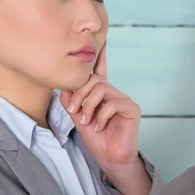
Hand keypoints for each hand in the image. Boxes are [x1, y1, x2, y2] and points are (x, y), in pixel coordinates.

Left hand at [60, 40, 141, 169]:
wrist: (110, 158)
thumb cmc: (96, 138)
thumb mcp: (77, 117)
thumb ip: (70, 101)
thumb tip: (64, 86)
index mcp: (101, 93)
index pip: (100, 69)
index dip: (101, 54)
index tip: (102, 37)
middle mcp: (113, 92)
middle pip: (93, 79)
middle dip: (79, 94)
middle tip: (73, 111)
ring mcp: (123, 99)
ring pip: (101, 89)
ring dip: (88, 106)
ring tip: (86, 121)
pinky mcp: (131, 108)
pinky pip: (111, 103)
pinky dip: (100, 116)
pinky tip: (100, 126)